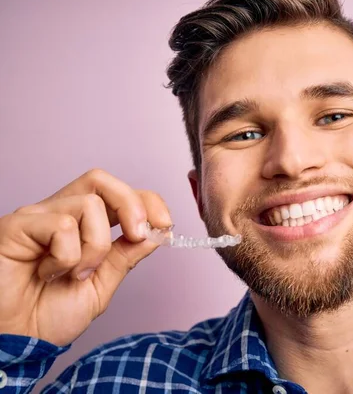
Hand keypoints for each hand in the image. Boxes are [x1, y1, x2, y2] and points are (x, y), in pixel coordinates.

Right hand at [0, 169, 171, 346]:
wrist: (16, 343)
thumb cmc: (48, 315)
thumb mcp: (101, 284)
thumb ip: (126, 256)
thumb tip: (156, 232)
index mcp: (82, 225)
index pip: (118, 193)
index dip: (147, 202)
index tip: (165, 225)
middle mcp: (59, 214)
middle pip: (101, 181)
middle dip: (131, 205)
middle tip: (137, 236)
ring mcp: (37, 217)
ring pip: (89, 205)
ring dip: (95, 247)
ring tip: (75, 274)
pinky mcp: (17, 226)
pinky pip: (61, 225)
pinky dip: (67, 256)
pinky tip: (49, 273)